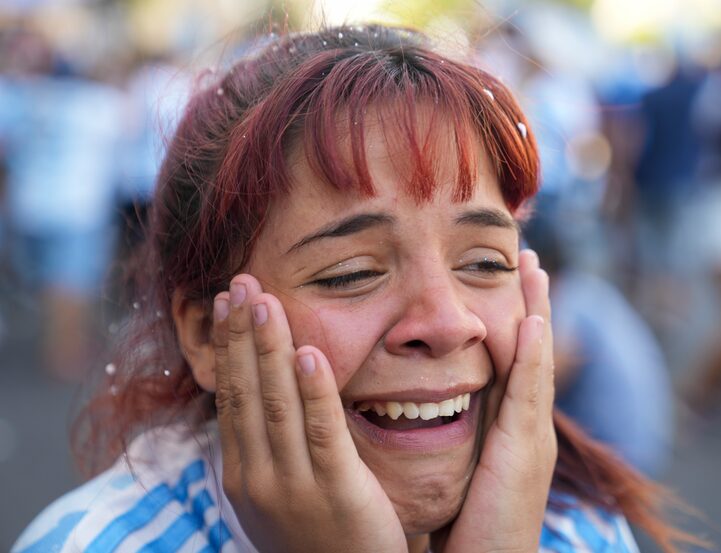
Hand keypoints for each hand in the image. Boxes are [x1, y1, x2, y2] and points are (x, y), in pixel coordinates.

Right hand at [212, 274, 407, 552]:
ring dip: (269, 346)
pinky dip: (313, 389)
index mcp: (243, 475)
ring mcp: (295, 485)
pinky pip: (322, 430)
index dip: (228, 346)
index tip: (226, 302)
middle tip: (240, 282)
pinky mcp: (338, 490)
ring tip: (265, 299)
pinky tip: (308, 351)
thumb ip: (270, 448)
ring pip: (276, 402)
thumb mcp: (278, 495)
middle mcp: (259, 477)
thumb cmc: (317, 537)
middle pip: (246, 391)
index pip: (230, 397)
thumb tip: (264, 393)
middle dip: (242, 333)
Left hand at [432, 249, 556, 552]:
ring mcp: (532, 435)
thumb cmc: (470, 527)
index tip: (507, 278)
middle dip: (532, 301)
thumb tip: (419, 404)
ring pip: (536, 360)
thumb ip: (452, 434)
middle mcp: (527, 424)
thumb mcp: (461, 468)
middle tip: (526, 255)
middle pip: (532, 349)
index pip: (514, 360)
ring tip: (532, 267)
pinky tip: (531, 322)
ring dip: (536, 311)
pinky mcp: (525, 451)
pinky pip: (528, 394)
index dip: (514, 318)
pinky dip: (533, 357)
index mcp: (510, 427)